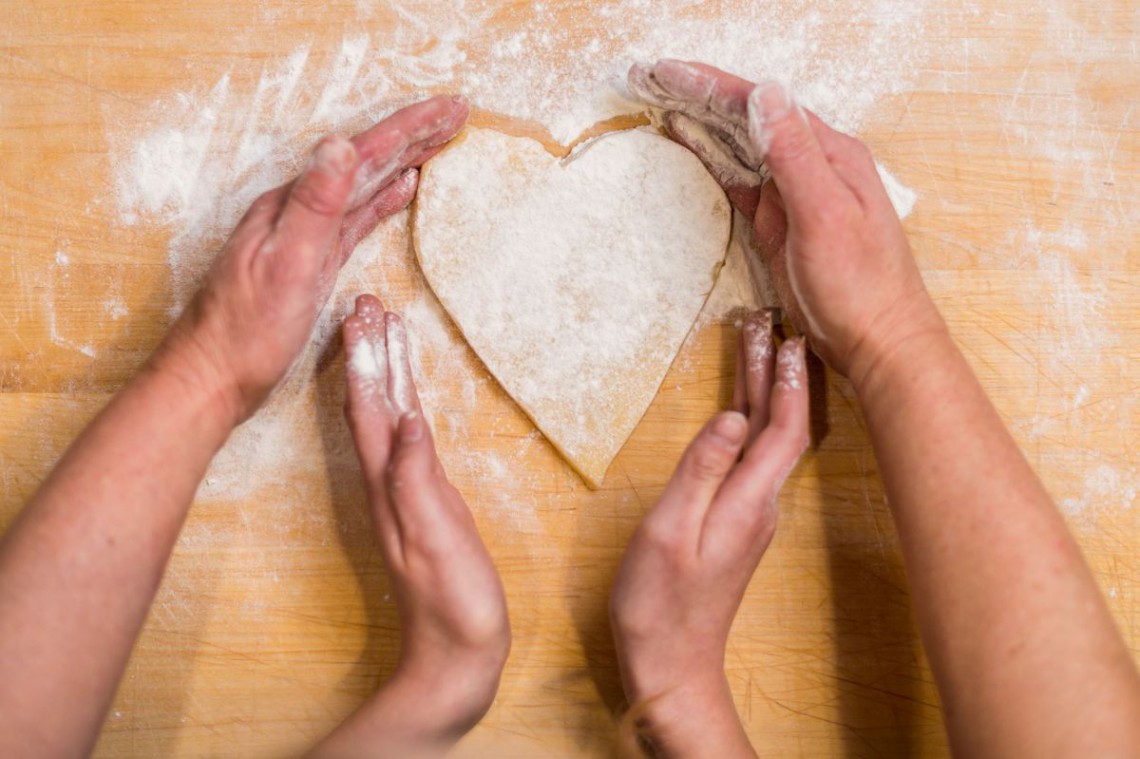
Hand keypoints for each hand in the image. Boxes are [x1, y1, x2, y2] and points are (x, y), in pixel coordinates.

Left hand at [156, 96, 468, 426]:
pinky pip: (357, 217)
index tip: (452, 109)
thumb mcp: (286, 263)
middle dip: (413, 134)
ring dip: (403, 160)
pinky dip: (383, 199)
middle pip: (366, 160)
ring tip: (437, 142)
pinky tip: (400, 191)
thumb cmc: (245, 330)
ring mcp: (306, 235)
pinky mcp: (314, 261)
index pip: (363, 153)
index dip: (410, 128)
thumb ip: (314, 204)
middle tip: (457, 114)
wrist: (214, 375)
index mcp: (295, 203)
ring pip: (365, 185)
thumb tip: (340, 145)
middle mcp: (300, 210)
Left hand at [313, 294, 508, 756]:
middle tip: (368, 302)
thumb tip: (409, 418)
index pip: (369, 407)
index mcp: (389, 482)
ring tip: (388, 330)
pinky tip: (411, 396)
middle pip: (372, 403)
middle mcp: (389, 481)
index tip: (362, 310)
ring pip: (389, 417)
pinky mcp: (425, 503)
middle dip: (369, 351)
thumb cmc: (452, 602)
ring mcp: (405, 492)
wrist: (456, 655)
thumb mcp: (437, 539)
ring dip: (385, 372)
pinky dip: (406, 405)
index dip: (364, 358)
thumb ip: (419, 480)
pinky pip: (409, 439)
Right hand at [610, 311, 808, 757]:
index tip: (784, 334)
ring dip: (764, 393)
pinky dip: (750, 420)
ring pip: (768, 440)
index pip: (782, 427)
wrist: (673, 665)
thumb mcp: (669, 532)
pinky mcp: (736, 524)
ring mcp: (750, 515)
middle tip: (762, 323)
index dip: (788, 378)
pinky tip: (740, 409)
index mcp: (748, 501)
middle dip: (774, 372)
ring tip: (754, 349)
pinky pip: (753, 458)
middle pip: (779, 426)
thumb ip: (700, 472)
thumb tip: (731, 417)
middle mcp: (760, 504)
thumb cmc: (661, 604)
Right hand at [629, 60, 943, 383]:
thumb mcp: (825, 214)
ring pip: (742, 145)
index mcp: (829, 154)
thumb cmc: (862, 287)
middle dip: (698, 94)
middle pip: (749, 116)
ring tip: (661, 99)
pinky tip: (692, 144)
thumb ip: (794, 155)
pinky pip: (742, 179)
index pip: (762, 104)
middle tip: (650, 78)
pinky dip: (713, 159)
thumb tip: (766, 94)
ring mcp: (796, 193)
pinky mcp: (781, 223)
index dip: (711, 85)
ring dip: (702, 121)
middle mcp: (813, 165)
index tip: (667, 73)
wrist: (878, 342)